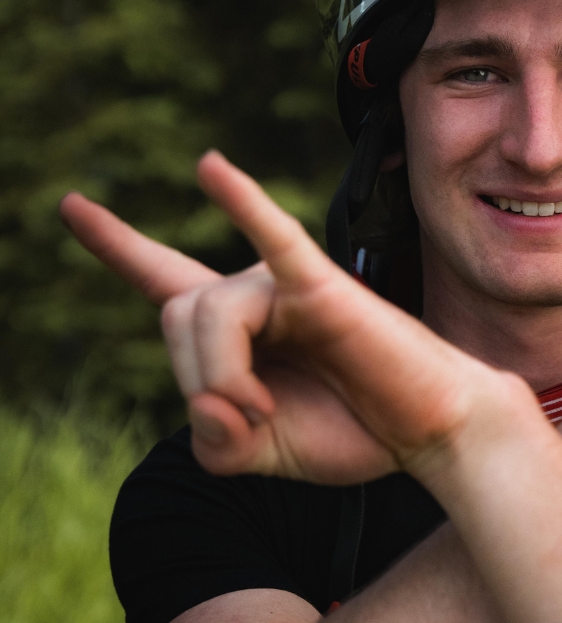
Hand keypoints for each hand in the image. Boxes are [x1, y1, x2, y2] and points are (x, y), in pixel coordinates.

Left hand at [60, 184, 395, 481]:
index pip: (162, 276)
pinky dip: (241, 202)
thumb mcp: (260, 455)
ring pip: (209, 310)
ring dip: (223, 374)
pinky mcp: (323, 286)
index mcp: (237, 331)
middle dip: (195, 376)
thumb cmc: (354, 430)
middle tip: (247, 418)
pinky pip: (275, 239)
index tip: (71, 205)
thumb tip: (206, 405)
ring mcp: (287, 287)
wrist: (428, 434)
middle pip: (175, 313)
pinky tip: (210, 167)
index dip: (115, 243)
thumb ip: (214, 444)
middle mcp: (255, 296)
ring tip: (264, 408)